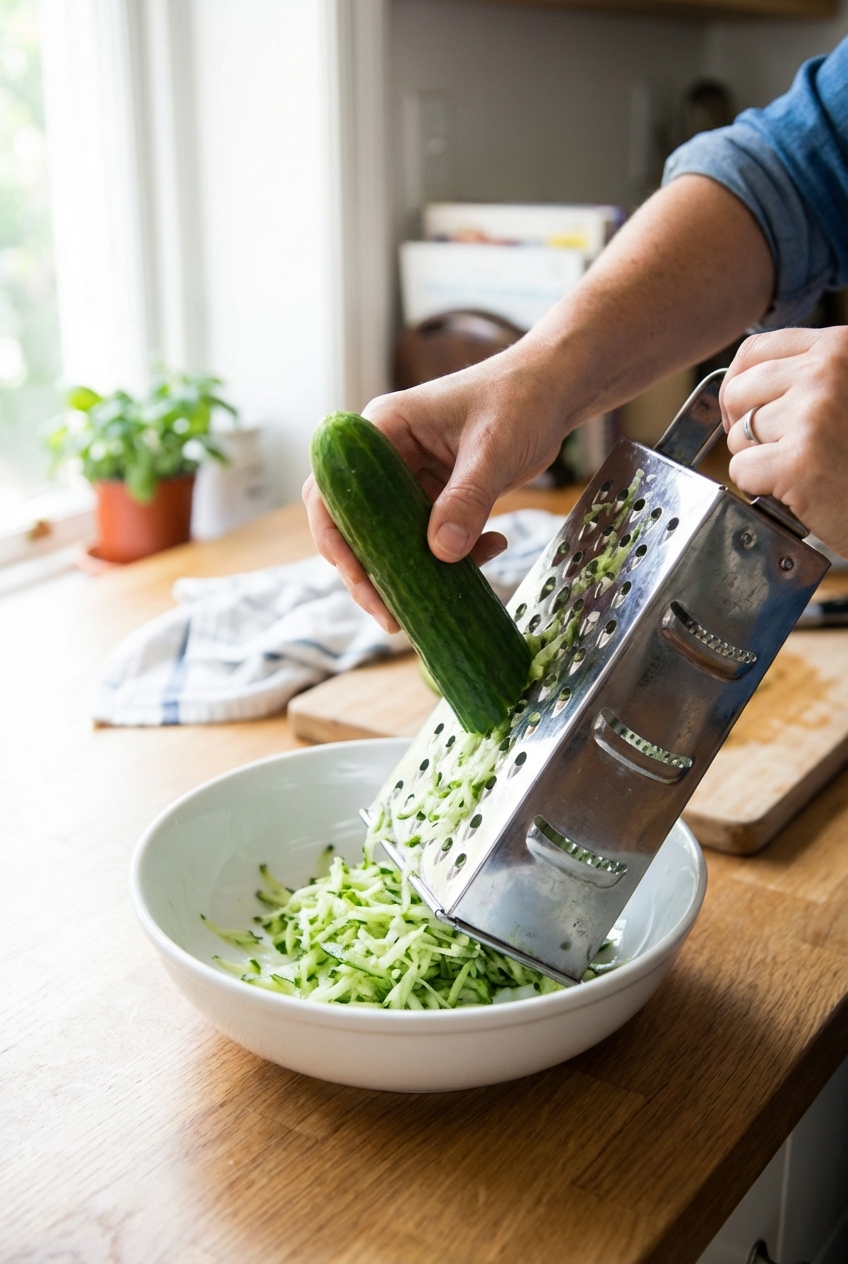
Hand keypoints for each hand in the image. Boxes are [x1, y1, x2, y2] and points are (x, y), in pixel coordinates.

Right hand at [303, 342, 570, 630]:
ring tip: (440, 600)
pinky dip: (453, 555)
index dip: (336, 538)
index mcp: (383, 429)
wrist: (555, 390)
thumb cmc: (520, 399)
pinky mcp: (437, 495)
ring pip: (392, 537)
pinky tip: (492, 548)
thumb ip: (467, 498)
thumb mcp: (493, 449)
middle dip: (370, 571)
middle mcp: (387, 455)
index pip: (333, 488)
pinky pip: (430, 536)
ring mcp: (410, 477)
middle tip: (390, 616)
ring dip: (414, 570)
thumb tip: (441, 552)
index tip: (359, 579)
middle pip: (354, 522)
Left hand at [721, 327, 847, 558]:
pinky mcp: (799, 462)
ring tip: (799, 467)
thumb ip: (802, 373)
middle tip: (779, 448)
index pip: (753, 352)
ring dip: (758, 459)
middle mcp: (827, 372)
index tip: (751, 411)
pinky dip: (759, 487)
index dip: (740, 386)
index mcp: (839, 347)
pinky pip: (741, 470)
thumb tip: (736, 381)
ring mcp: (813, 415)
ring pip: (737, 435)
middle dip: (744, 426)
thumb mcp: (842, 391)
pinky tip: (795, 487)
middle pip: (737, 392)